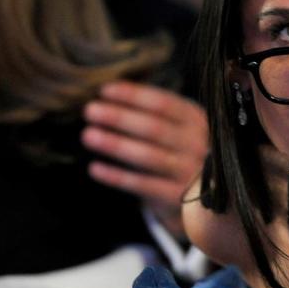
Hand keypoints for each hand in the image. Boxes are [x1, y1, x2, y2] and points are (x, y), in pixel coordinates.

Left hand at [82, 81, 208, 235]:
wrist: (200, 193)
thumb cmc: (176, 149)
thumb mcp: (176, 126)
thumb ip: (151, 112)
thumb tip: (107, 96)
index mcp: (195, 120)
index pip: (164, 103)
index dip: (133, 96)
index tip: (104, 91)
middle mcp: (196, 144)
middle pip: (155, 128)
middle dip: (120, 118)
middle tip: (90, 111)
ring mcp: (189, 171)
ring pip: (148, 157)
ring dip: (115, 145)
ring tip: (88, 136)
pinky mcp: (176, 196)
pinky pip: (142, 185)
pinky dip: (117, 177)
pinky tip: (95, 168)